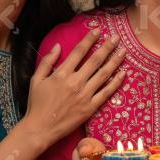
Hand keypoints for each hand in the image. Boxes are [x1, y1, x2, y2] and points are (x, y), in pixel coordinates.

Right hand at [23, 29, 126, 145]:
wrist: (40, 129)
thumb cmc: (37, 104)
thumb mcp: (36, 80)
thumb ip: (47, 61)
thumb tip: (57, 45)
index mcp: (62, 74)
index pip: (79, 52)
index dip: (89, 39)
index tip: (97, 30)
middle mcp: (75, 82)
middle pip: (95, 60)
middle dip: (107, 47)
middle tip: (116, 37)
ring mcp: (85, 95)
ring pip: (103, 74)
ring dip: (114, 61)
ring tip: (123, 51)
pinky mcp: (90, 107)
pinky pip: (106, 92)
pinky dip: (116, 82)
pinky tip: (123, 73)